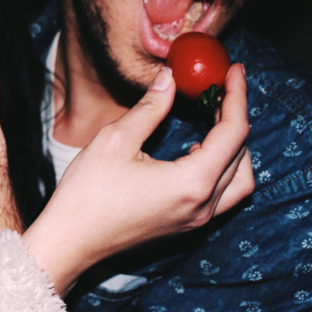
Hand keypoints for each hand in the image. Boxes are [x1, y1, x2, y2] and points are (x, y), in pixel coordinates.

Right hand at [23, 64, 253, 295]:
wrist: (70, 241)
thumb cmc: (87, 193)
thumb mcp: (115, 140)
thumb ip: (150, 107)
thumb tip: (170, 78)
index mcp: (192, 183)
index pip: (234, 132)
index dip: (236, 95)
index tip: (233, 70)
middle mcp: (202, 206)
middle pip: (241, 155)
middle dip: (234, 117)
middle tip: (217, 90)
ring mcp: (195, 221)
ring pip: (239, 181)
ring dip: (235, 148)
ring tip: (213, 120)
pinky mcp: (184, 227)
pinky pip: (222, 196)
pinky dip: (222, 169)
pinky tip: (196, 152)